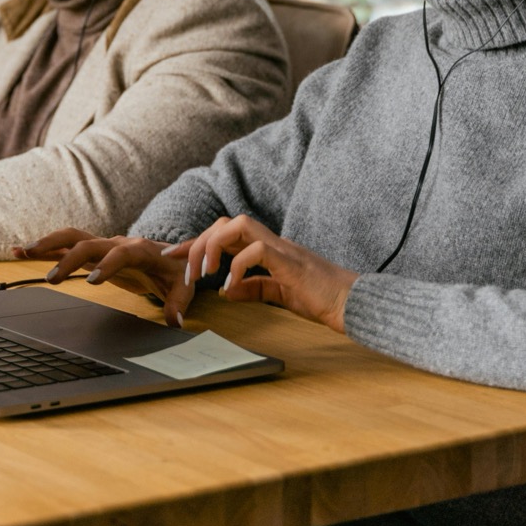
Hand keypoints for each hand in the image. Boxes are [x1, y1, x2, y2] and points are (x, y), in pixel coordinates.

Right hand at [16, 229, 195, 326]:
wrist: (171, 254)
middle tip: (53, 279)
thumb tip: (174, 321)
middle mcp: (117, 242)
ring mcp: (103, 245)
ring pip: (72, 238)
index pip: (122, 252)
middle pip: (89, 243)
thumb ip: (179, 303)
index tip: (91, 280)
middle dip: (70, 258)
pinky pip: (65, 246)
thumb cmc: (177, 269)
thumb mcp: (184, 286)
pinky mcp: (92, 251)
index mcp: (141, 249)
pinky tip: (22, 251)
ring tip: (25, 251)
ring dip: (49, 244)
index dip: (107, 264)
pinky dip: (44, 248)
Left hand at [166, 215, 356, 333]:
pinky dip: (238, 267)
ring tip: (203, 272)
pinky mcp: (290, 261)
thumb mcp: (279, 294)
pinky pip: (257, 251)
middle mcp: (271, 242)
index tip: (174, 255)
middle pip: (226, 223)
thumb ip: (254, 288)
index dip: (197, 242)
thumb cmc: (319, 298)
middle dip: (198, 241)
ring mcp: (281, 248)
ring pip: (237, 226)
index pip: (225, 235)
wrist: (350, 303)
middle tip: (183, 267)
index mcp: (267, 249)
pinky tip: (232, 285)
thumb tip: (226, 290)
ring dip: (213, 246)